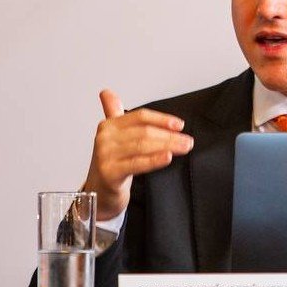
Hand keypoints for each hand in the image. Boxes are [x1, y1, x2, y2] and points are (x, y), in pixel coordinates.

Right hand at [82, 89, 193, 220]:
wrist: (98, 193)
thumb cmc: (112, 165)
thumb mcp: (113, 138)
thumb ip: (113, 114)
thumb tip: (106, 92)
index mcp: (108, 126)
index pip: (140, 117)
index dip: (161, 119)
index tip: (179, 125)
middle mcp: (104, 138)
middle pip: (144, 131)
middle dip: (169, 136)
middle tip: (188, 140)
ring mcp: (105, 155)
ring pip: (142, 146)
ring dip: (167, 146)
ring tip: (184, 148)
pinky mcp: (109, 173)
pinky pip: (136, 164)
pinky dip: (154, 160)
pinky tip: (168, 157)